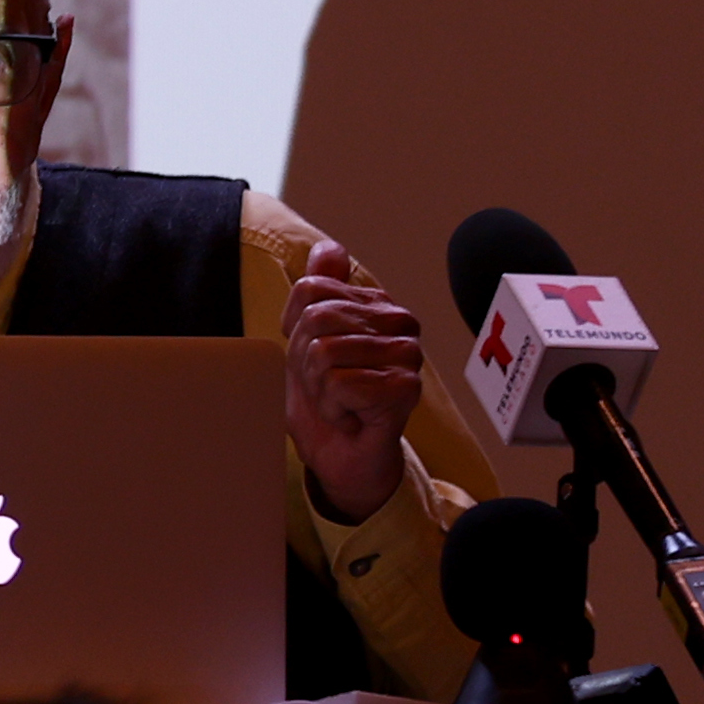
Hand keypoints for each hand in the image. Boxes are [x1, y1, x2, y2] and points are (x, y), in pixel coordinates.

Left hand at [284, 238, 424, 523]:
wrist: (341, 454)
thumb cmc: (326, 395)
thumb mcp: (308, 337)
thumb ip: (321, 288)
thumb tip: (331, 248)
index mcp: (377, 305)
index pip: (311, 289)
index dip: (295, 327)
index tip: (311, 355)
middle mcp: (400, 325)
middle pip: (317, 318)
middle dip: (305, 359)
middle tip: (327, 385)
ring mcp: (408, 357)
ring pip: (325, 352)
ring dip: (319, 387)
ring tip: (340, 402)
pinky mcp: (407, 389)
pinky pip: (341, 384)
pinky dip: (333, 407)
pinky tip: (352, 417)